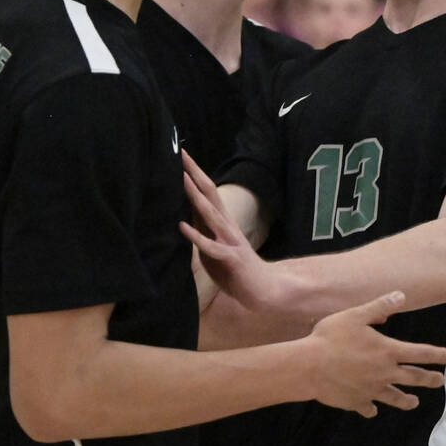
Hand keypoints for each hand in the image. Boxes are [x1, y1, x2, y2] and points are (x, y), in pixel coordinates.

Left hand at [179, 153, 283, 310]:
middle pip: (210, 194)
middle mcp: (227, 226)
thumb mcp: (213, 248)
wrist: (265, 290)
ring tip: (182, 180)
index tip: (180, 154)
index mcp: (222, 222)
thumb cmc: (236, 271)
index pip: (207, 192)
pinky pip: (211, 246)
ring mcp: (230, 241)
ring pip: (211, 214)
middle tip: (181, 154)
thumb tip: (183, 216)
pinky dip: (196, 236)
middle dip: (195, 174)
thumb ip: (202, 231)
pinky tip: (183, 227)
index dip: (194, 173)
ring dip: (196, 197)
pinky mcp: (231, 258)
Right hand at [303, 290, 445, 416]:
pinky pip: (368, 407)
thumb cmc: (331, 337)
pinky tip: (373, 409)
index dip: (438, 354)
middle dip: (430, 379)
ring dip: (407, 400)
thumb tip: (401, 295)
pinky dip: (372, 408)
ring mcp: (371, 390)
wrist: (309, 366)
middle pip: (414, 378)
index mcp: (387, 351)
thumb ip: (380, 307)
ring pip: (395, 397)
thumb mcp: (356, 315)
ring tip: (414, 402)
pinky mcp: (357, 402)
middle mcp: (384, 373)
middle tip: (441, 381)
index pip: (421, 353)